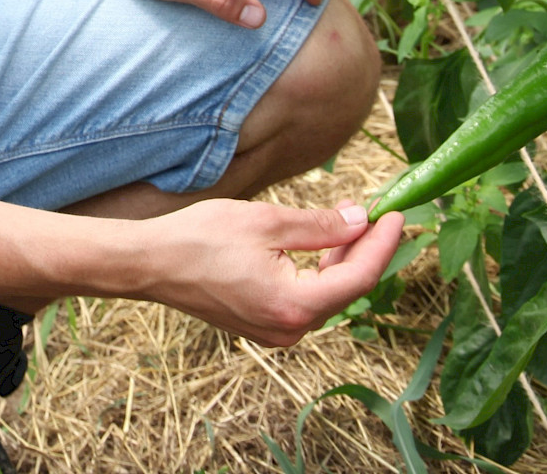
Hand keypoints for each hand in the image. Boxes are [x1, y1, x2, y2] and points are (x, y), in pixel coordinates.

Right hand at [126, 199, 401, 346]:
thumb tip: (360, 219)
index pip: (358, 277)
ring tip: (352, 224)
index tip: (396, 214)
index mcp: (294, 305)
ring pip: (327, 296)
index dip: (382, 244)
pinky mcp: (263, 326)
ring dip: (342, 262)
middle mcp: (290, 330)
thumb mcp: (265, 221)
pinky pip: (305, 301)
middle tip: (377, 213)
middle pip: (346, 289)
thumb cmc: (200, 238)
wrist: (150, 264)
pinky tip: (320, 247)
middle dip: (365, 251)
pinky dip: (318, 274)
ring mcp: (275, 333)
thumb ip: (320, 225)